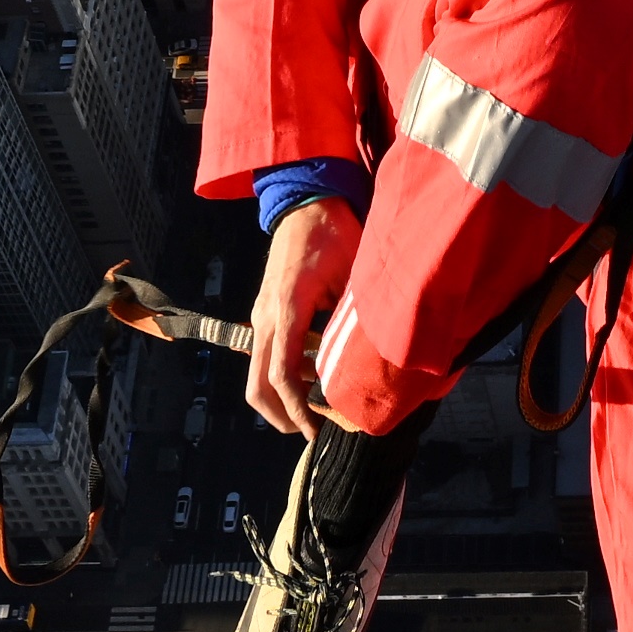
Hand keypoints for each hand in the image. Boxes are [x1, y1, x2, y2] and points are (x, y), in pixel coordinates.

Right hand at [246, 197, 358, 439]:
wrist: (305, 199)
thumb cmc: (334, 231)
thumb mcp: (353, 271)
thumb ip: (356, 315)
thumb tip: (375, 359)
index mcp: (287, 307)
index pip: (282, 374)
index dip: (298, 409)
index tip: (315, 431)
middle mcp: (265, 316)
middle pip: (257, 385)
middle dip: (282, 417)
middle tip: (313, 432)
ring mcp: (261, 315)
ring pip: (257, 373)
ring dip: (283, 398)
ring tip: (320, 409)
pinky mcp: (265, 312)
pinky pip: (267, 355)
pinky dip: (285, 376)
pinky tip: (316, 377)